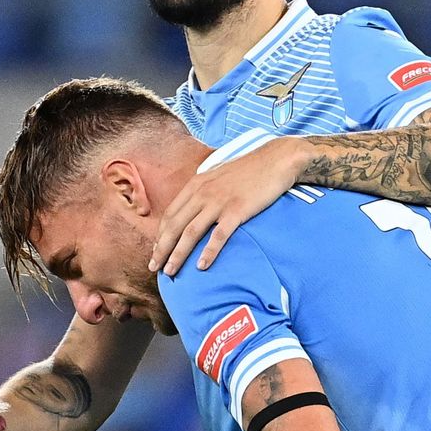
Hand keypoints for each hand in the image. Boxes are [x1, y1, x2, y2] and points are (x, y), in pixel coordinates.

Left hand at [152, 137, 302, 274]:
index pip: (170, 214)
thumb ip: (204, 190)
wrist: (276, 159)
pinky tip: (201, 266)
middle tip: (154, 268)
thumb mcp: (218, 175)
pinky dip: (208, 252)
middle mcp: (202, 193)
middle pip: (174, 226)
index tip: (156, 251)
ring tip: (170, 272)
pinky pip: (218, 235)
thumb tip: (194, 207)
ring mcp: (219, 202)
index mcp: (196, 185)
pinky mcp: (237, 210)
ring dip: (177, 254)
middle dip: (161, 249)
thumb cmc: (249, 170)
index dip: (160, 235)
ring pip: (190, 233)